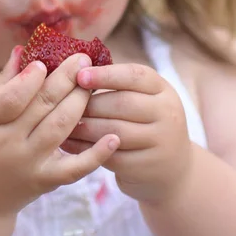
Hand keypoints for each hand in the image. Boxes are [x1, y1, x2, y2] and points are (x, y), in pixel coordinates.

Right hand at [0, 47, 119, 217]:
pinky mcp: (45, 181)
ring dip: (80, 101)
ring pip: (61, 127)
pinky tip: (113, 137)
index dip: (30, 78)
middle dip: (65, 79)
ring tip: (93, 81)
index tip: (45, 61)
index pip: (10, 97)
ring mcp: (28, 163)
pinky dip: (96, 154)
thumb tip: (22, 50)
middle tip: (82, 58)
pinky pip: (75, 168)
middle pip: (42, 106)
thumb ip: (1, 84)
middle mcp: (7, 144)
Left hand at [60, 63, 192, 203]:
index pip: (134, 76)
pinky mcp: (146, 166)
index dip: (105, 74)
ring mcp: (160, 141)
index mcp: (163, 89)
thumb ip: (117, 84)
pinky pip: (111, 156)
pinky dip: (86, 149)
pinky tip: (69, 143)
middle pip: (123, 103)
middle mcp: (167, 113)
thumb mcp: (142, 97)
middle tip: (65, 104)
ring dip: (85, 127)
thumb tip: (75, 69)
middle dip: (90, 104)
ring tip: (64, 123)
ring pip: (114, 131)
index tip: (79, 76)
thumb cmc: (144, 121)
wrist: (171, 166)